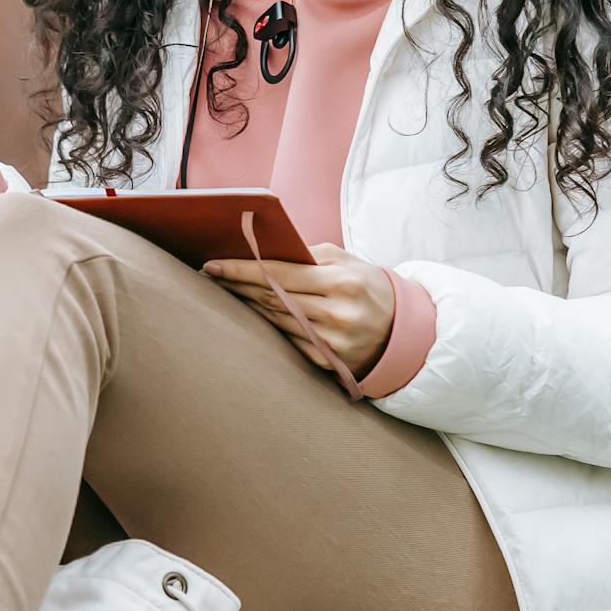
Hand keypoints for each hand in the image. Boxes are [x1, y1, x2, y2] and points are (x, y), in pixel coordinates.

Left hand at [203, 242, 398, 378]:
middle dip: (237, 285)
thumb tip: (265, 249)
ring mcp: (331, 342)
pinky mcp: (326, 361)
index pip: (280, 274)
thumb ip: (308, 254)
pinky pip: (286, 339)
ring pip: (275, 319)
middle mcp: (336, 315)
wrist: (400, 331)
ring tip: (224, 290)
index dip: (242, 270)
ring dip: (247, 304)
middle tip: (210, 275)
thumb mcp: (347, 261)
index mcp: (343, 283)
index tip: (212, 265)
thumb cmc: (368, 287)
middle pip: (272, 298)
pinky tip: (250, 312)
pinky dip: (267, 324)